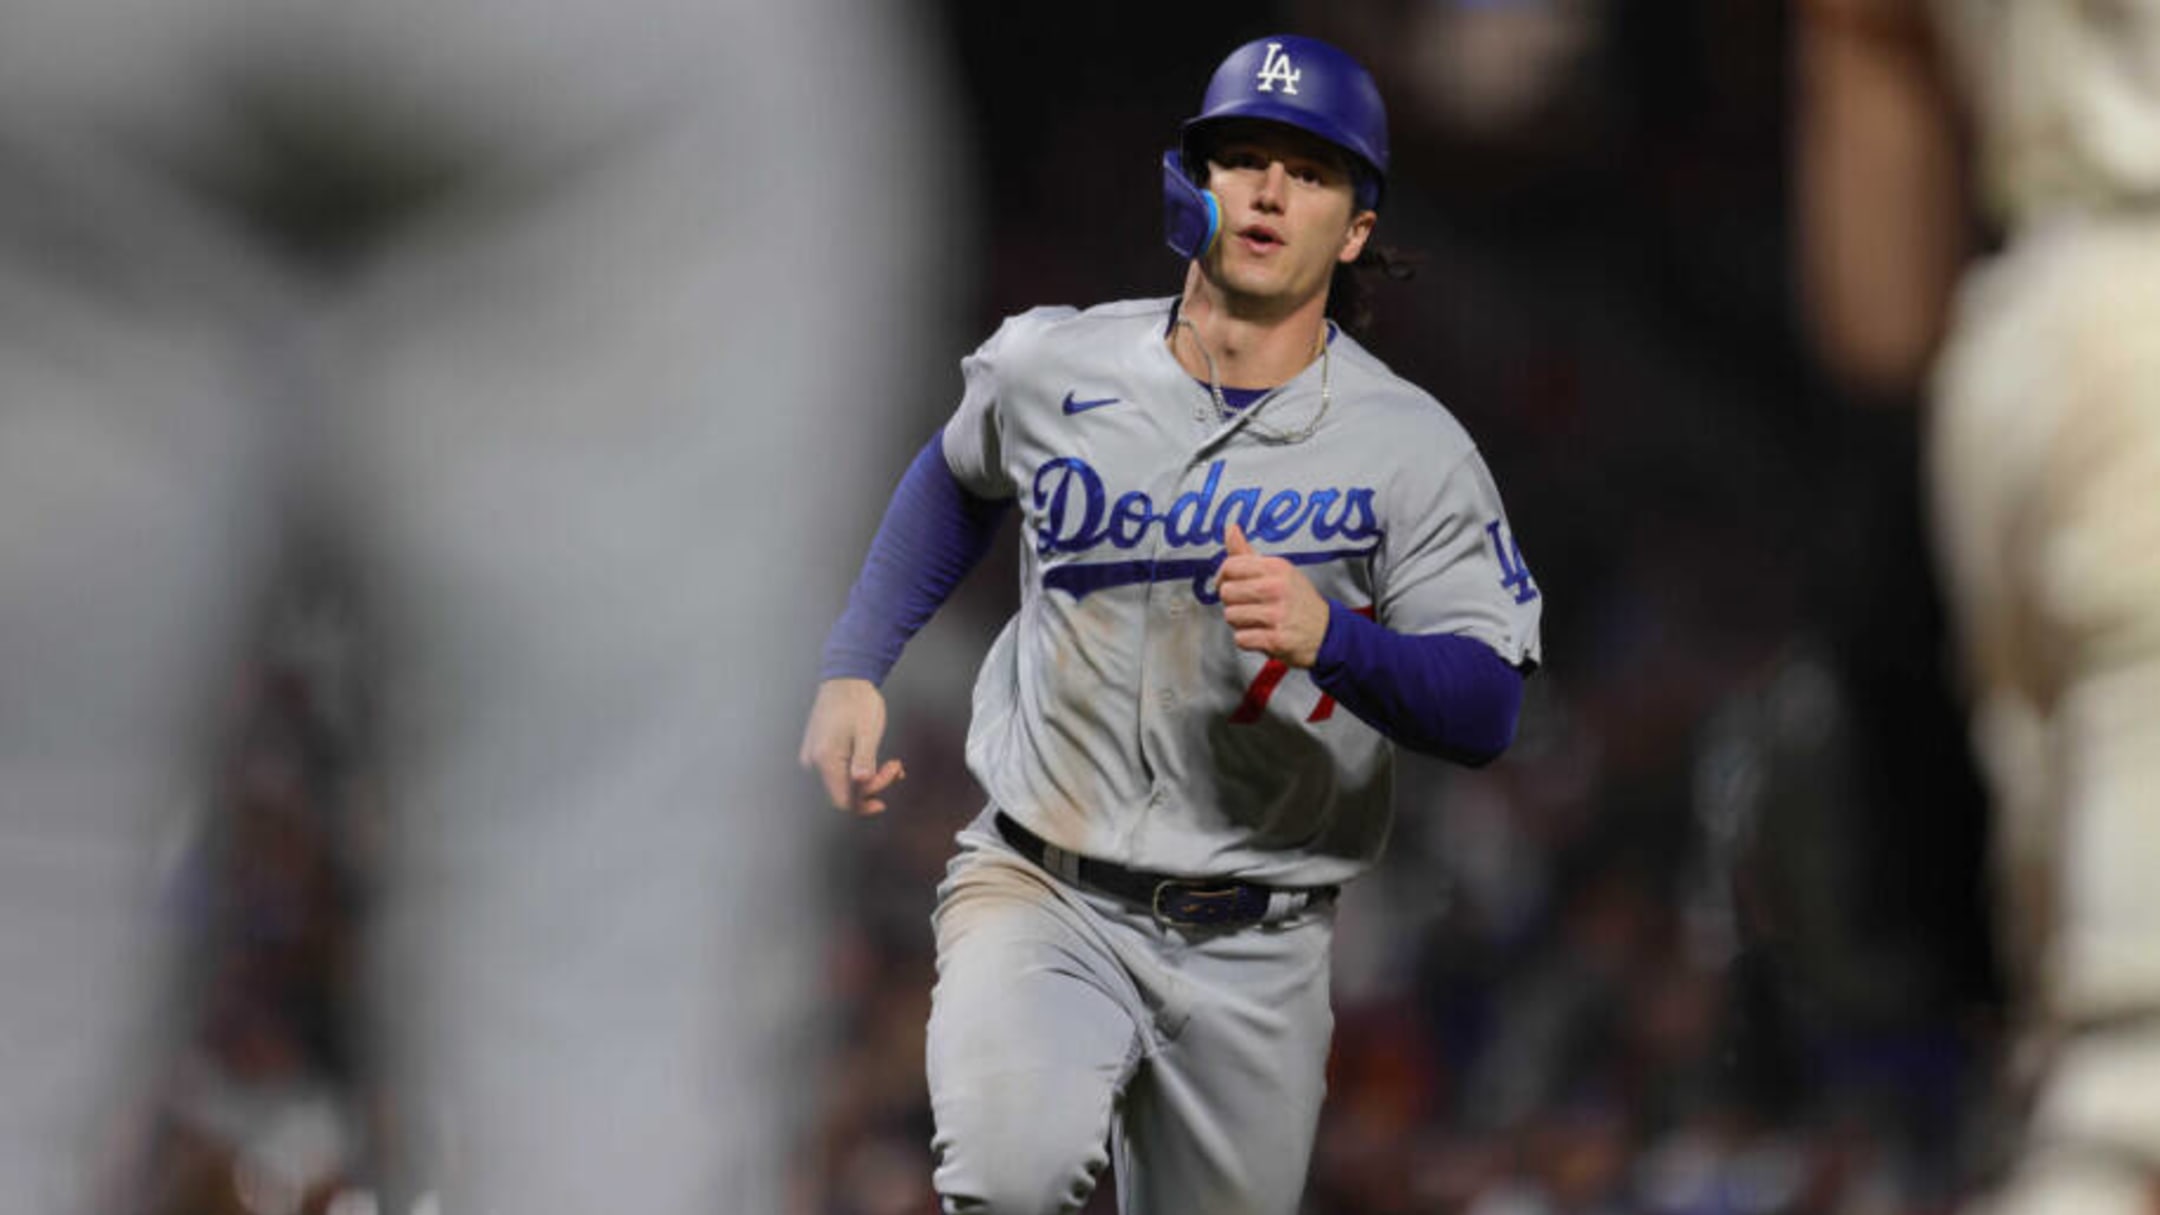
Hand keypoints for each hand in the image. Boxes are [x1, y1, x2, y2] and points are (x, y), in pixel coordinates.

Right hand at [798, 678, 906, 814]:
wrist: (845, 678)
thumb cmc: (858, 701)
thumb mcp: (868, 732)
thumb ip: (864, 760)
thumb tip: (862, 782)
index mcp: (825, 758)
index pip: (844, 800)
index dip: (867, 801)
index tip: (888, 787)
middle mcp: (814, 761)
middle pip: (845, 792)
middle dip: (874, 784)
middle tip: (895, 767)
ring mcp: (814, 756)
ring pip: (844, 782)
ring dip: (870, 778)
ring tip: (892, 764)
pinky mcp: (819, 750)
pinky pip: (839, 770)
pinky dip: (859, 770)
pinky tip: (877, 763)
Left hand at [1217, 522, 1331, 667]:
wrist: (1326, 631)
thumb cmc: (1296, 599)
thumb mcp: (1277, 571)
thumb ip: (1247, 553)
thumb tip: (1231, 528)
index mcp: (1276, 567)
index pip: (1230, 566)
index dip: (1223, 577)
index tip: (1229, 584)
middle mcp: (1277, 588)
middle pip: (1226, 592)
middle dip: (1232, 602)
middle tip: (1249, 605)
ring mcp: (1277, 614)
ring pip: (1231, 616)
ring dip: (1240, 622)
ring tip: (1257, 620)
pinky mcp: (1276, 639)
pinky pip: (1241, 639)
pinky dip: (1248, 640)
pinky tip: (1262, 634)